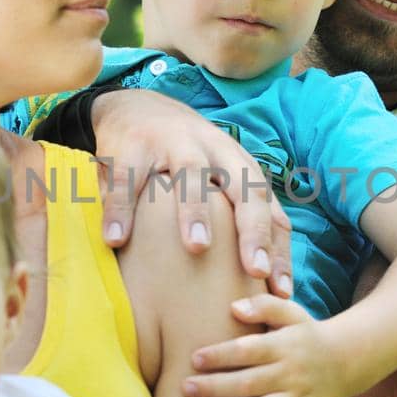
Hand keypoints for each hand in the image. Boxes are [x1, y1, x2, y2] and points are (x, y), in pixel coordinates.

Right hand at [92, 90, 292, 295]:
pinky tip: (116, 239)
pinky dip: (120, 209)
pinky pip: (127, 179)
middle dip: (252, 229)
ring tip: (197, 248)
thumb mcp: (218, 177)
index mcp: (238, 163)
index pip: (267, 207)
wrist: (135, 106)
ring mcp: (173, 144)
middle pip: (243, 186)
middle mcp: (214, 151)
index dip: (277, 246)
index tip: (280, 290)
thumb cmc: (186, 157)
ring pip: (191, 175)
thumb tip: (267, 279)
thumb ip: (241, 216)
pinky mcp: (131, 146)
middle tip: (255, 270)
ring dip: (196, 211)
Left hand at [184, 294, 346, 396]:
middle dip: (215, 387)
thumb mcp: (291, 313)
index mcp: (285, 345)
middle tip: (186, 388)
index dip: (220, 355)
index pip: (248, 350)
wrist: (347, 360)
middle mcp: (292, 373)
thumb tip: (234, 307)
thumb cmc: (305, 334)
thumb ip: (264, 305)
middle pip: (250, 383)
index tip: (194, 359)